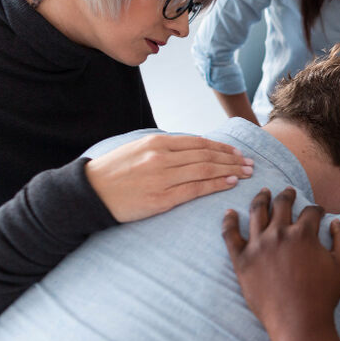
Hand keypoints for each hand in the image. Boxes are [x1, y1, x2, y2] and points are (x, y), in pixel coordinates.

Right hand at [86, 134, 253, 221]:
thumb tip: (192, 149)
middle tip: (250, 163)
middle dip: (232, 159)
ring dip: (230, 170)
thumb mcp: (137, 149)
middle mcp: (162, 157)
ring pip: (205, 170)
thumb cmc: (114, 172)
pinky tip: (230, 183)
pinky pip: (195, 189)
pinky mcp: (161, 198)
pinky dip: (216, 184)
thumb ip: (164, 148)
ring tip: (246, 172)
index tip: (237, 152)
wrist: (89, 193)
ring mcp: (162, 178)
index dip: (222, 147)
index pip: (199, 142)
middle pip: (207, 155)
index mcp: (157, 142)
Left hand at [222, 188, 339, 338]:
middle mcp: (279, 234)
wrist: (298, 322)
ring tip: (263, 192)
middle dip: (288, 195)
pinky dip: (228, 221)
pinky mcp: (241, 261)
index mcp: (303, 233)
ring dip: (261, 198)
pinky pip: (230, 235)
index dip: (317, 210)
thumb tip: (336, 222)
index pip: (311, 211)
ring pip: (257, 212)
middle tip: (289, 191)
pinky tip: (229, 212)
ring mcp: (257, 246)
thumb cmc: (323, 295)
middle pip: (282, 204)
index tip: (318, 212)